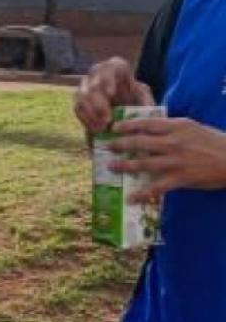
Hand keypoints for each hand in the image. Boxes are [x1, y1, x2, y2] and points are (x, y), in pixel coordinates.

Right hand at [74, 57, 155, 133]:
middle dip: (99, 103)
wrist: (126, 109)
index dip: (107, 79)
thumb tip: (147, 111)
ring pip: (82, 97)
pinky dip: (86, 120)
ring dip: (91, 114)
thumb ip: (146, 102)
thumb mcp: (145, 98)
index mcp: (114, 67)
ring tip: (103, 128)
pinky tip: (96, 130)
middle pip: (93, 85)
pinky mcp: (79, 102)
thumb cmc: (136, 99)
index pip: (108, 67)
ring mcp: (85, 87)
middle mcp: (96, 74)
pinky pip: (78, 109)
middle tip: (108, 119)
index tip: (110, 93)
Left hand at [109, 116, 225, 199]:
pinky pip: (157, 187)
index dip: (127, 125)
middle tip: (106, 146)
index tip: (113, 127)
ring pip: (143, 163)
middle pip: (139, 142)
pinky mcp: (181, 178)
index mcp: (177, 127)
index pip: (146, 124)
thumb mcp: (193, 128)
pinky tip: (131, 197)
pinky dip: (142, 193)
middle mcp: (174, 142)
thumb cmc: (215, 142)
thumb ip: (172, 128)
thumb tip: (150, 128)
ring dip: (124, 165)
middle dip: (119, 144)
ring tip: (110, 166)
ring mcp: (176, 161)